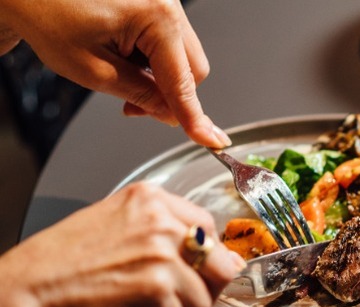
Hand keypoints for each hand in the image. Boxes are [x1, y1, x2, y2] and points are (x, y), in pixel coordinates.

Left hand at [0, 0, 230, 147]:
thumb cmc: (47, 13)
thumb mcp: (93, 70)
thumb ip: (140, 94)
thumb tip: (169, 113)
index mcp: (157, 17)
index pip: (183, 82)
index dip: (194, 117)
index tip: (211, 140)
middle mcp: (167, 4)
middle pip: (193, 69)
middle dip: (170, 94)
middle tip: (133, 106)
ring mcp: (163, 1)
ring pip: (182, 57)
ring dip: (159, 76)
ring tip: (119, 72)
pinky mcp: (154, 2)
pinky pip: (169, 41)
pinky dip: (152, 58)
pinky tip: (123, 56)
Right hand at [0, 183, 243, 306]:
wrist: (29, 296)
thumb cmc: (62, 265)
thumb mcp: (116, 223)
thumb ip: (164, 230)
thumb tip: (213, 251)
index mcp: (151, 200)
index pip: (208, 227)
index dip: (206, 255)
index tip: (196, 267)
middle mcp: (162, 225)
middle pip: (220, 263)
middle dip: (203, 285)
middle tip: (172, 293)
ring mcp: (164, 259)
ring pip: (203, 298)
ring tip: (141, 304)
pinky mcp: (160, 294)